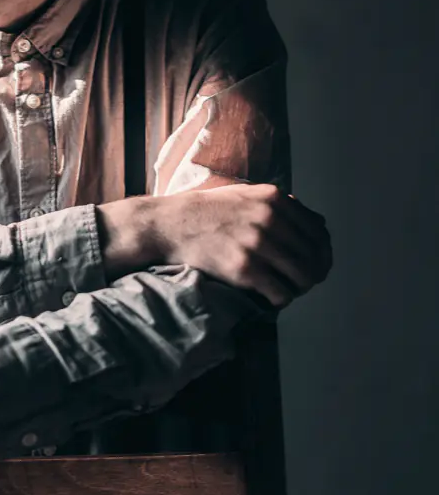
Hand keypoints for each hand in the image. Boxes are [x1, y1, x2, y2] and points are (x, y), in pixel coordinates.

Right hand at [148, 183, 331, 306]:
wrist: (171, 224)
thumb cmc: (208, 210)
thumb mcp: (247, 195)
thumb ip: (280, 205)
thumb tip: (315, 224)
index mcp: (275, 199)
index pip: (318, 231)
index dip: (323, 252)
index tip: (318, 264)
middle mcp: (270, 219)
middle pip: (314, 256)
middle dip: (313, 273)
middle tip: (304, 282)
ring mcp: (257, 244)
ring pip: (303, 277)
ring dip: (300, 288)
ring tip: (289, 290)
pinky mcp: (244, 269)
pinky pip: (281, 293)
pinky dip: (282, 299)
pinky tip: (272, 298)